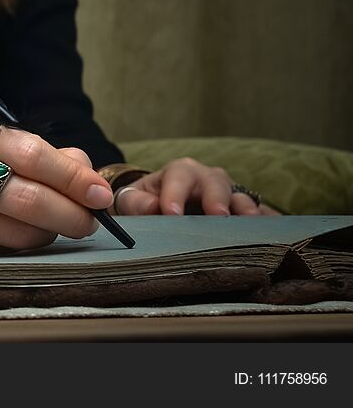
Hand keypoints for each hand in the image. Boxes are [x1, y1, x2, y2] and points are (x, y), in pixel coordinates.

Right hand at [0, 117, 114, 255]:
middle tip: (88, 222)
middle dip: (69, 215)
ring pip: (15, 233)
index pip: (32, 154)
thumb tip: (88, 172)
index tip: (101, 194)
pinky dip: (16, 248)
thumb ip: (44, 156)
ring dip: (45, 235)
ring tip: (49, 228)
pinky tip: (13, 237)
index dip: (72, 177)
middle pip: (26, 199)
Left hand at [112, 157, 278, 215]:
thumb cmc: (145, 202)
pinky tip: (275, 236)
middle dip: (216, 198)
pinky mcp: (243, 213)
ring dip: (247, 211)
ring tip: (251, 225)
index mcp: (180, 172)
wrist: (159, 206)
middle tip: (218, 216)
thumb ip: (136, 202)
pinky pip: (260, 216)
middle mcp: (208, 179)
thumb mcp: (133, 199)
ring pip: (242, 197)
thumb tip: (151, 207)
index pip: (178, 177)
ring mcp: (229, 195)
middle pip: (216, 183)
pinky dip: (267, 224)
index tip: (171, 213)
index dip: (175, 194)